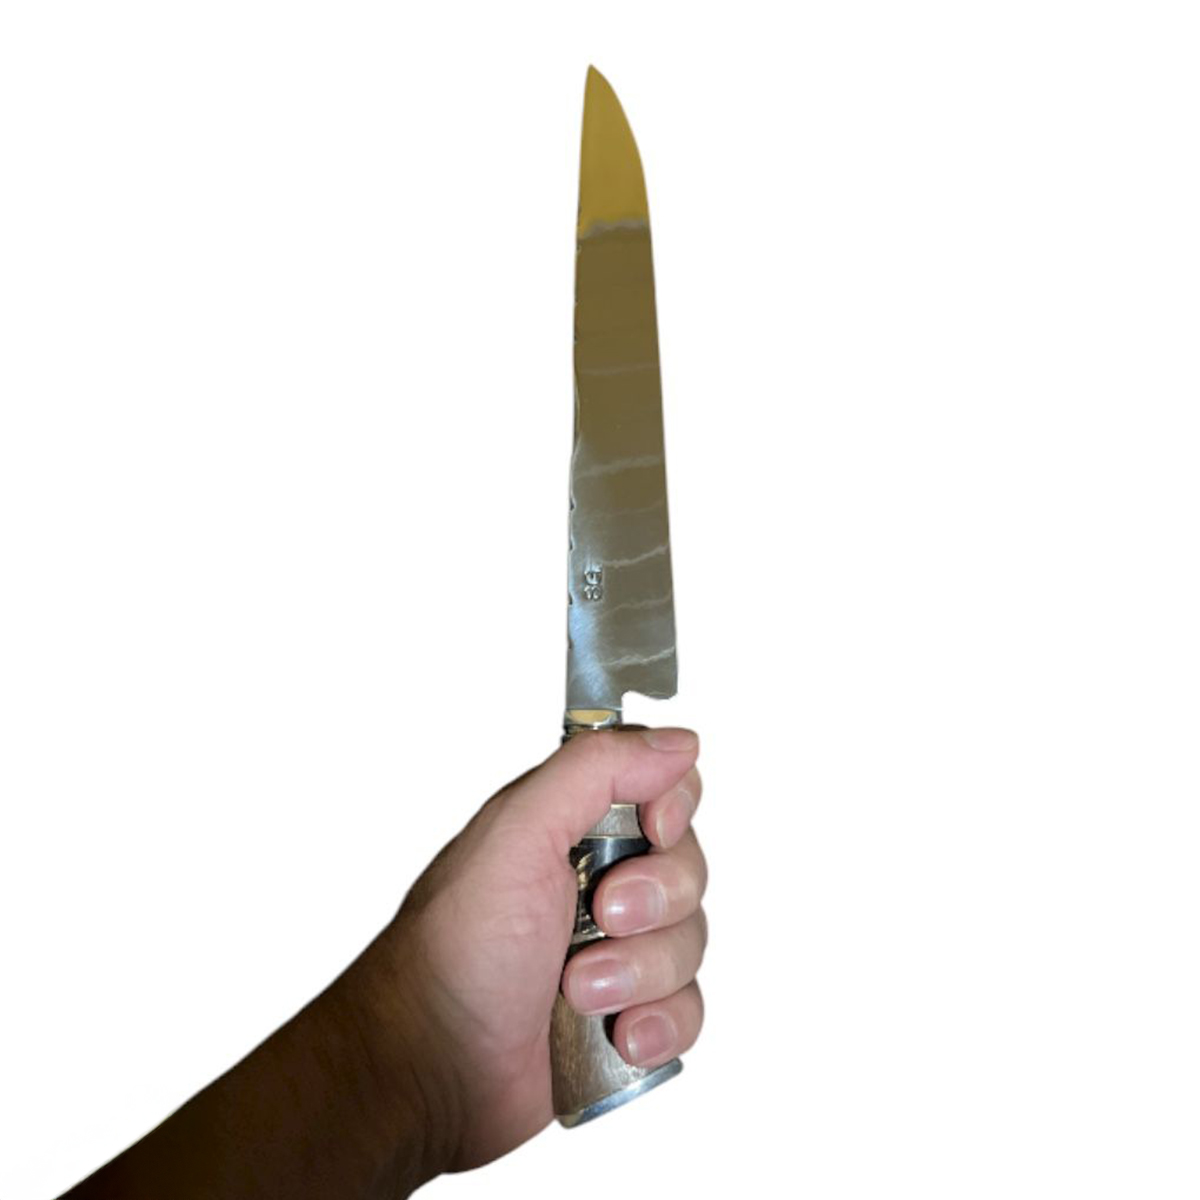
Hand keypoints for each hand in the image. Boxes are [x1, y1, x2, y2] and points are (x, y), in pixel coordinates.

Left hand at [388, 727, 705, 1171]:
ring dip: (640, 972)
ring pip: (691, 944)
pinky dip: (659, 1024)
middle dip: (654, 903)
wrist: (432, 1065)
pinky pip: (688, 1010)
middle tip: (602, 919)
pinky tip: (618, 1037)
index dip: (672, 809)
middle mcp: (601, 882)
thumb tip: (678, 741)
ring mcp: (618, 952)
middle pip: (689, 869)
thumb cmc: (457, 947)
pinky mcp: (628, 1015)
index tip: (653, 830)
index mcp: (573, 828)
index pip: (664, 791)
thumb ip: (595, 771)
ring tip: (579, 992)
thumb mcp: (517, 834)